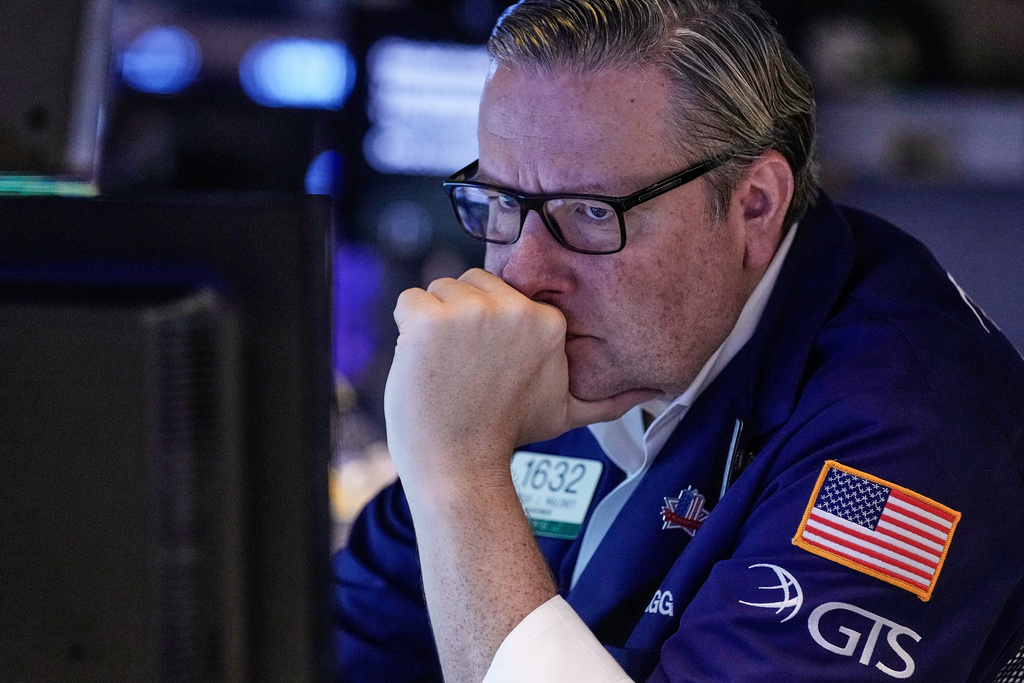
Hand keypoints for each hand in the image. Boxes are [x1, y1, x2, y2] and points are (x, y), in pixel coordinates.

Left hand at [384, 268, 649, 488]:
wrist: (459, 467)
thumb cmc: (506, 435)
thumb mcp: (568, 412)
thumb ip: (610, 397)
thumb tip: (655, 392)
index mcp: (547, 322)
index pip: (503, 291)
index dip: (488, 327)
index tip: (487, 365)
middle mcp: (514, 310)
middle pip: (471, 283)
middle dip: (461, 319)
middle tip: (464, 369)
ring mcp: (471, 313)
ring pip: (440, 289)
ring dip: (433, 325)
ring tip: (445, 368)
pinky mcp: (430, 320)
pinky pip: (409, 300)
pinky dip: (405, 330)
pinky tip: (421, 364)